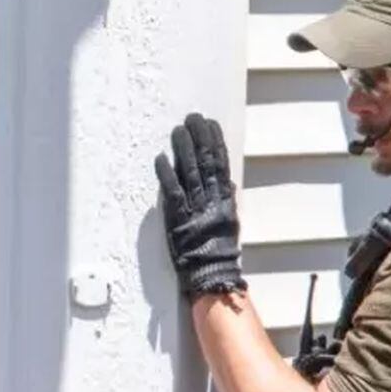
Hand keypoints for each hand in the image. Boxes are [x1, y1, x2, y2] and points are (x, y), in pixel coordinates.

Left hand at [156, 112, 246, 297]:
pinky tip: (160, 158)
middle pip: (205, 162)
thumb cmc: (219, 251)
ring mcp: (195, 207)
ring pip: (189, 172)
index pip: (221, 164)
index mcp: (225, 199)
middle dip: (199, 138)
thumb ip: (227, 200)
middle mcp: (212, 199)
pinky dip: (166, 174)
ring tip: (178, 129)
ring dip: (183, 149)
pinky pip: (172, 192)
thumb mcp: (230, 221)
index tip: (210, 123)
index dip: (216, 142)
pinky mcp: (178, 218)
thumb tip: (228, 182)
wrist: (212, 274)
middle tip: (192, 117)